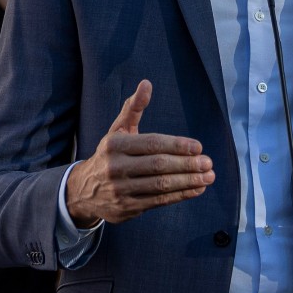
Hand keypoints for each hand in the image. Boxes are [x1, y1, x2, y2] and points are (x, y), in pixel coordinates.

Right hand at [65, 81, 214, 227]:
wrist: (84, 191)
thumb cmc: (110, 154)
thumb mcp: (117, 130)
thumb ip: (133, 108)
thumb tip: (146, 84)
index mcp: (114, 145)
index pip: (151, 144)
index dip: (177, 145)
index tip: (198, 147)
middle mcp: (115, 168)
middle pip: (158, 166)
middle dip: (187, 165)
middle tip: (208, 163)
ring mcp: (120, 190)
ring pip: (160, 186)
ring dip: (188, 182)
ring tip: (208, 177)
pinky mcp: (127, 208)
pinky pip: (158, 201)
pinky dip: (180, 196)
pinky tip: (196, 189)